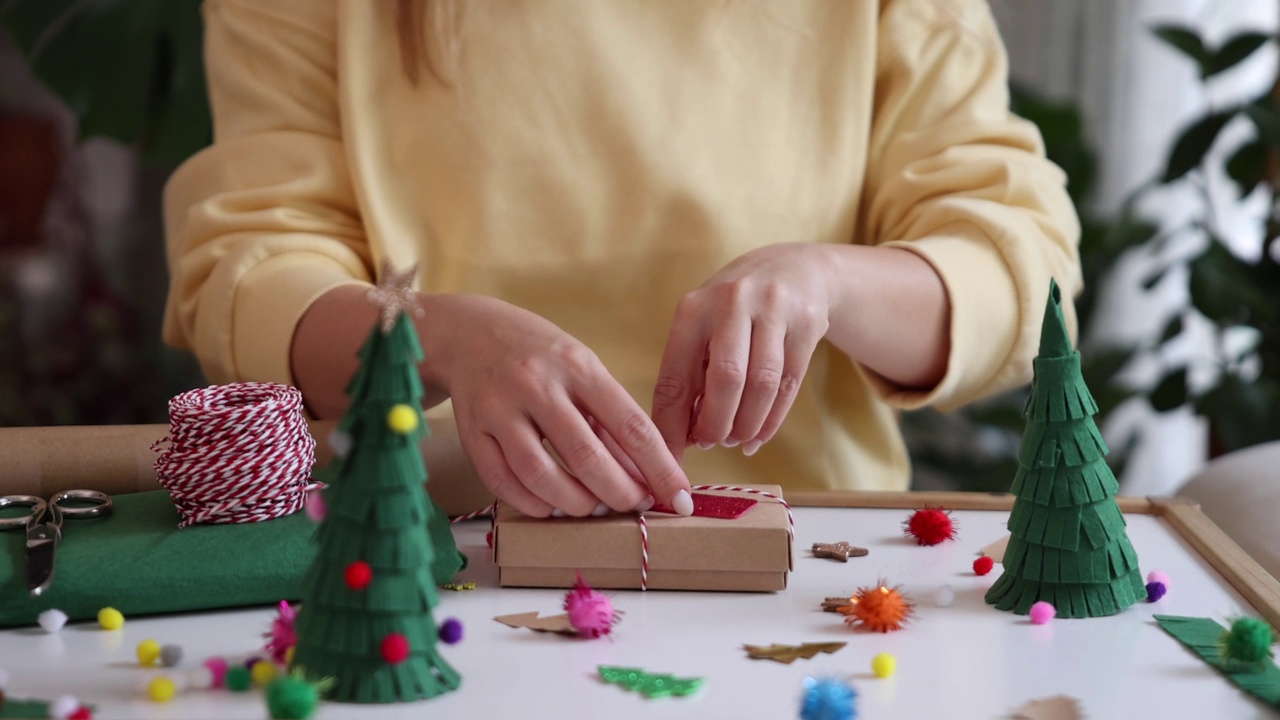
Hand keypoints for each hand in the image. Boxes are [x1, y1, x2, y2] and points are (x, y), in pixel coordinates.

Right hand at [428, 295, 691, 517]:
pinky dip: (533, 503)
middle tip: (634, 506)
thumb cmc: (541, 355)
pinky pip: (503, 481)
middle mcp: (536, 385)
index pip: (630, 424)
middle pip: (586, 455)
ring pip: (540, 473)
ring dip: (576, 503)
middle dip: (619, 493)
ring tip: (594, 508)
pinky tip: (552, 506)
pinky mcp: (472, 432)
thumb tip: (646, 476)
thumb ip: (612, 419)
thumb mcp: (583, 368)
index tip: (679, 498)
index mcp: (577, 366)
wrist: (469, 333)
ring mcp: (499, 409)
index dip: (659, 468)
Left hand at [651, 244, 832, 460]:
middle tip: (712, 443)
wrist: (792, 268)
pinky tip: (758, 435)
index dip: (672, 424)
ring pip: (762, 384)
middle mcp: (733, 303)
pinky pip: (789, 384)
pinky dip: (772, 419)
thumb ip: (689, 376)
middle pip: (726, 380)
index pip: (676, 377)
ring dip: (747, 424)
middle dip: (716, 424)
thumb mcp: (702, 328)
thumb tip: (681, 437)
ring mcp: (774, 310)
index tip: (670, 457)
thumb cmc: (732, 310)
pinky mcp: (807, 323)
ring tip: (736, 439)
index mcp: (693, 309)